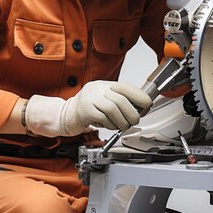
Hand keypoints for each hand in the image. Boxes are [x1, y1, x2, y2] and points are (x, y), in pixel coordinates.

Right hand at [24, 81, 152, 137]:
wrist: (65, 115)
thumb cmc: (88, 109)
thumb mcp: (105, 101)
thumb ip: (120, 102)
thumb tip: (141, 108)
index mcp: (105, 85)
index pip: (126, 87)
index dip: (139, 96)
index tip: (147, 104)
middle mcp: (98, 89)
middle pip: (121, 99)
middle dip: (132, 112)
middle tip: (135, 120)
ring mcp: (90, 98)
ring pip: (113, 109)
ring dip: (122, 121)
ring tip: (124, 126)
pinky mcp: (84, 110)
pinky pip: (103, 118)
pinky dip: (111, 125)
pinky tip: (111, 127)